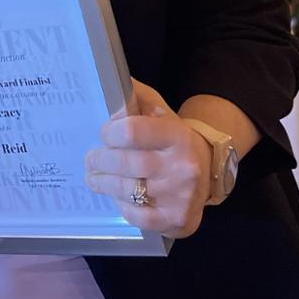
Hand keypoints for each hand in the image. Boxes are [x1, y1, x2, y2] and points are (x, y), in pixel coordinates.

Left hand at [85, 79, 211, 237]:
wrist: (208, 168)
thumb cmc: (172, 137)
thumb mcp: (158, 110)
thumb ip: (134, 96)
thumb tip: (109, 78)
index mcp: (178, 135)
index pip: (133, 131)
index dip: (110, 133)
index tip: (103, 134)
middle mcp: (184, 166)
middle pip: (126, 164)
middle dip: (100, 161)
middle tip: (90, 159)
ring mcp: (182, 196)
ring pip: (128, 190)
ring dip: (104, 183)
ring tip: (93, 177)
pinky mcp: (178, 220)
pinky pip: (139, 216)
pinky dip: (122, 206)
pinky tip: (117, 197)